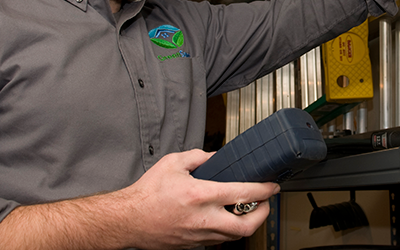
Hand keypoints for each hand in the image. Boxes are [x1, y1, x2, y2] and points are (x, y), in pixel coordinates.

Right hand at [122, 149, 278, 248]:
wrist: (127, 220)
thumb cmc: (146, 194)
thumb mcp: (173, 163)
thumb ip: (199, 157)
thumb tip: (216, 157)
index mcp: (201, 195)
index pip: (243, 193)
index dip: (264, 190)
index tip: (272, 186)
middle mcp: (203, 219)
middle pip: (246, 226)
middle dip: (262, 214)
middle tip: (265, 203)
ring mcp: (199, 235)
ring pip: (234, 236)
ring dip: (246, 223)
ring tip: (247, 209)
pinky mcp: (193, 245)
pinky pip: (218, 240)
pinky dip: (227, 230)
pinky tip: (224, 218)